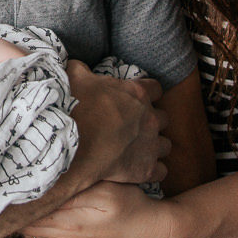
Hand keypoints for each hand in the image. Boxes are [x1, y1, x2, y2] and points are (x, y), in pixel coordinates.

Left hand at [24, 181, 169, 237]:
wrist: (149, 229)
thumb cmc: (129, 203)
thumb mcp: (104, 189)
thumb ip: (73, 186)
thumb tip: (42, 181)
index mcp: (68, 222)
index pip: (26, 214)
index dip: (11, 199)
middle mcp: (63, 237)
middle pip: (22, 226)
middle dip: (10, 208)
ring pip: (28, 233)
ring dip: (18, 218)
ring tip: (9, 197)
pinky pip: (40, 237)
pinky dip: (31, 225)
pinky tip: (30, 210)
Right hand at [66, 61, 170, 185]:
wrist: (72, 144)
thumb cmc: (73, 108)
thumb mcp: (74, 77)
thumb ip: (80, 69)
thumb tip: (75, 66)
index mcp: (137, 93)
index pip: (156, 89)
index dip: (147, 95)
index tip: (137, 100)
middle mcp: (150, 118)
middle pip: (163, 119)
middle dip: (151, 123)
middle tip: (134, 128)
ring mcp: (150, 144)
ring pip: (165, 146)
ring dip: (153, 147)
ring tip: (136, 151)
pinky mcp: (146, 169)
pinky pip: (161, 171)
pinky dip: (152, 171)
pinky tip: (137, 171)